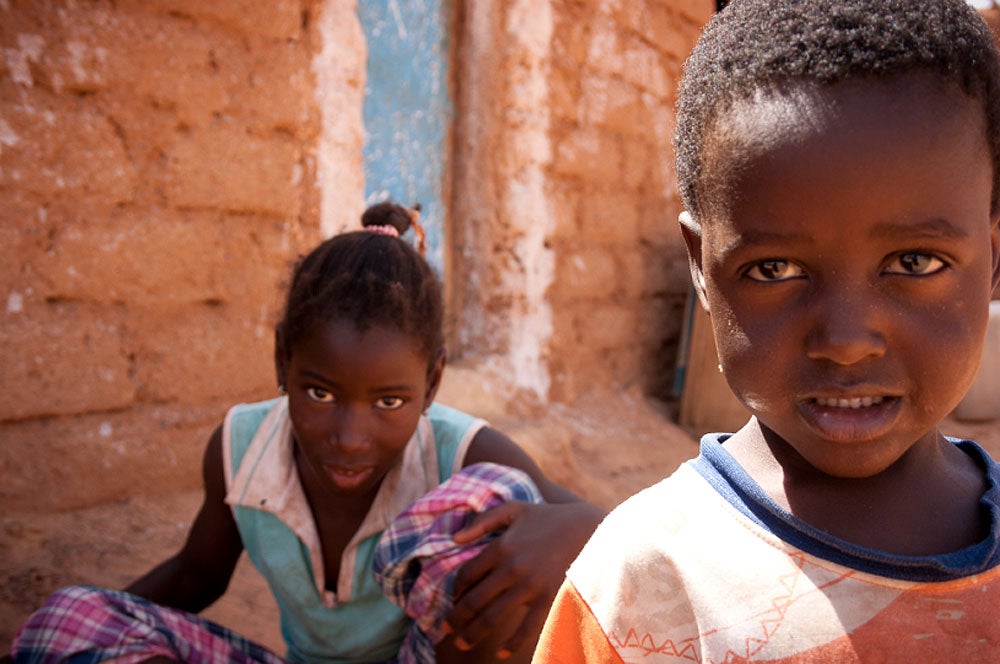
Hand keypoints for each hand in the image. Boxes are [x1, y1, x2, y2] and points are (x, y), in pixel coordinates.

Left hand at [442, 500, 602, 657]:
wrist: (589, 529)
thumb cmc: (549, 518)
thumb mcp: (514, 510)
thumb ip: (483, 520)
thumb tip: (454, 538)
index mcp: (501, 547)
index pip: (467, 574)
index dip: (455, 589)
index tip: (453, 598)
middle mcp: (511, 568)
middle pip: (474, 600)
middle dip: (455, 618)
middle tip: (443, 629)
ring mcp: (530, 586)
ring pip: (493, 617)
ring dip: (473, 633)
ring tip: (461, 643)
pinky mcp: (549, 598)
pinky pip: (526, 626)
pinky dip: (512, 642)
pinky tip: (501, 652)